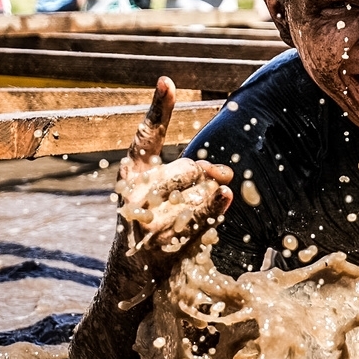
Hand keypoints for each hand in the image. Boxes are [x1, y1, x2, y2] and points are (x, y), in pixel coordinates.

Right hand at [113, 77, 233, 282]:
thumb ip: (192, 176)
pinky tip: (226, 196)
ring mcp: (146, 215)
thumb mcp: (164, 194)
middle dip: (205, 172)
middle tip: (219, 177)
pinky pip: (196, 216)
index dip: (158, 108)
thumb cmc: (152, 227)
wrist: (133, 277)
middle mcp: (133, 190)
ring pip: (192, 188)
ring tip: (203, 202)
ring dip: (206, 195)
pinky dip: (213, 206)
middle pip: (186, 166)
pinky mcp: (161, 239)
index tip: (167, 81)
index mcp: (132, 172)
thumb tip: (226, 178)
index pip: (146, 135)